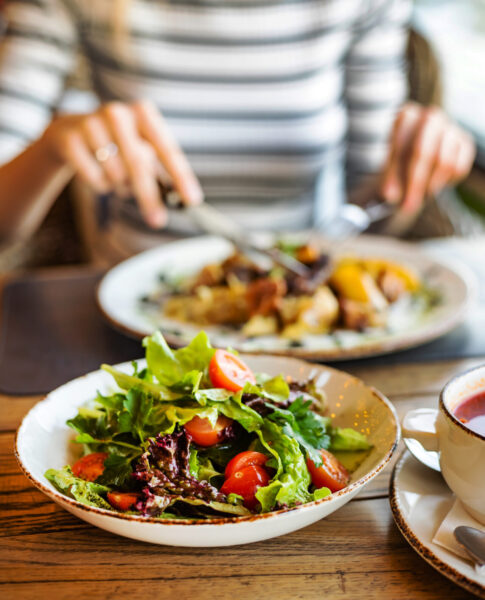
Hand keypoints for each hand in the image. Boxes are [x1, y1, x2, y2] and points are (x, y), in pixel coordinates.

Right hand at [42, 100, 202, 227]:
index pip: (167, 149)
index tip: (192, 200)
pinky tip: (95, 172)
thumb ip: (159, 171)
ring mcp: (91, 123)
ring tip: (115, 177)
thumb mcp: (140, 150)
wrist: (68, 134)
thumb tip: (180, 199)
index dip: (181, 176)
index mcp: (143, 113)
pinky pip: (93, 177)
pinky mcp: (70, 139)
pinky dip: (99, 184)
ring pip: (115, 174)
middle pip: (139, 163)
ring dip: (119, 186)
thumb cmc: (116, 146)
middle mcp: (117, 113)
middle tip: (158, 221)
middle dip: (149, 196)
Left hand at [380, 103, 475, 213]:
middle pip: (423, 151)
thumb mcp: (387, 177)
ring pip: (444, 161)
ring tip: (419, 197)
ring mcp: (451, 128)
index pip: (401, 142)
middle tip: (407, 206)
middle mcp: (430, 117)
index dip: (395, 172)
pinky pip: (459, 168)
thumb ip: (387, 182)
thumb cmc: (397, 172)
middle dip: (415, 182)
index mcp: (406, 116)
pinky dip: (446, 183)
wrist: (414, 172)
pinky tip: (433, 185)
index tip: (388, 194)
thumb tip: (390, 194)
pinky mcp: (465, 143)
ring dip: (430, 186)